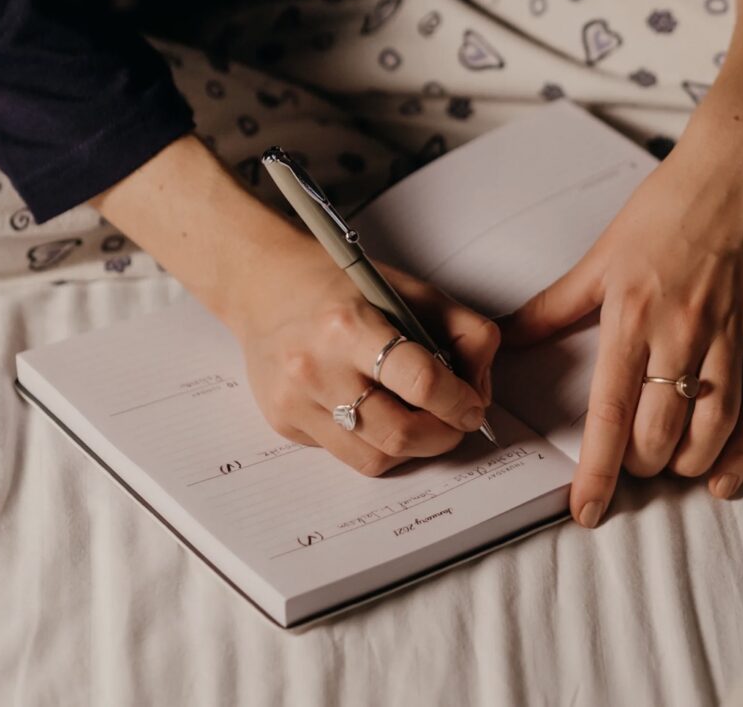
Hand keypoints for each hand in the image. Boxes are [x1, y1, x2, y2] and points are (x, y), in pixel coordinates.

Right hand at [90, 135, 497, 477]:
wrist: (262, 284)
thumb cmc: (338, 284)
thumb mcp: (408, 288)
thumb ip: (462, 328)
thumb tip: (480, 387)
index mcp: (349, 325)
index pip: (420, 381)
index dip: (460, 401)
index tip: (473, 406)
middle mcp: (316, 368)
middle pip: (400, 434)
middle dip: (443, 436)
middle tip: (457, 422)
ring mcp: (295, 402)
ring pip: (375, 458)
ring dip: (414, 449)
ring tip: (423, 423)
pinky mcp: (284, 423)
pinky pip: (346, 455)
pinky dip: (375, 444)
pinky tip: (378, 414)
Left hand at [503, 106, 742, 524]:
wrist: (742, 171)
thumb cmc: (668, 208)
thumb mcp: (602, 257)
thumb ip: (554, 308)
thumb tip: (507, 339)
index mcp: (632, 316)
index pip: (609, 413)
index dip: (597, 471)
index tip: (585, 510)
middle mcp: (682, 334)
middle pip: (661, 433)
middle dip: (642, 467)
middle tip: (632, 467)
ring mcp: (731, 337)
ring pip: (711, 430)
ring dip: (687, 464)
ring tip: (670, 468)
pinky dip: (742, 453)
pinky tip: (721, 478)